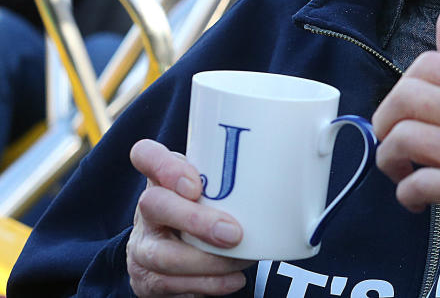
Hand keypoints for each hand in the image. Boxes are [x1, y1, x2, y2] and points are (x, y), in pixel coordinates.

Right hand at [127, 139, 251, 296]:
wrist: (176, 253)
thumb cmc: (208, 209)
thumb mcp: (215, 188)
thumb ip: (238, 177)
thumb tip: (297, 172)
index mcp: (162, 177)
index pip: (146, 154)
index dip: (166, 166)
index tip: (195, 184)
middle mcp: (147, 209)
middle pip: (154, 205)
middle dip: (195, 220)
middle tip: (233, 233)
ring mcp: (143, 245)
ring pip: (162, 255)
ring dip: (207, 262)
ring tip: (241, 261)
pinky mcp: (148, 279)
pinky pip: (171, 285)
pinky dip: (207, 284)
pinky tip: (232, 280)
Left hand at [372, 4, 439, 275]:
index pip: (426, 65)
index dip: (399, 91)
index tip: (402, 116)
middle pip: (407, 97)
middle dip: (385, 125)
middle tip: (392, 145)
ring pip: (406, 138)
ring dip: (390, 162)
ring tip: (403, 173)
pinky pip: (420, 183)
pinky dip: (406, 193)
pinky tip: (416, 198)